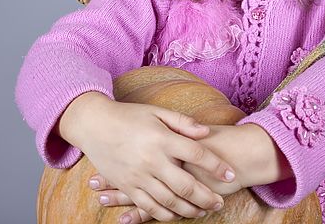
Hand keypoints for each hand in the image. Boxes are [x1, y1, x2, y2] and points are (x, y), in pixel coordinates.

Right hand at [88, 125, 248, 222]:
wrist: (93, 125)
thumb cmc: (128, 115)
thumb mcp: (157, 112)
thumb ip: (183, 122)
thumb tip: (206, 132)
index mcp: (162, 139)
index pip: (196, 154)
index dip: (216, 166)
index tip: (230, 173)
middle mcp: (151, 160)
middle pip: (186, 185)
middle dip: (207, 197)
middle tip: (220, 202)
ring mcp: (138, 176)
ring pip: (169, 201)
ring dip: (189, 209)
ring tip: (204, 211)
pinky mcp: (127, 186)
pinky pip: (148, 206)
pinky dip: (165, 214)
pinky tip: (177, 215)